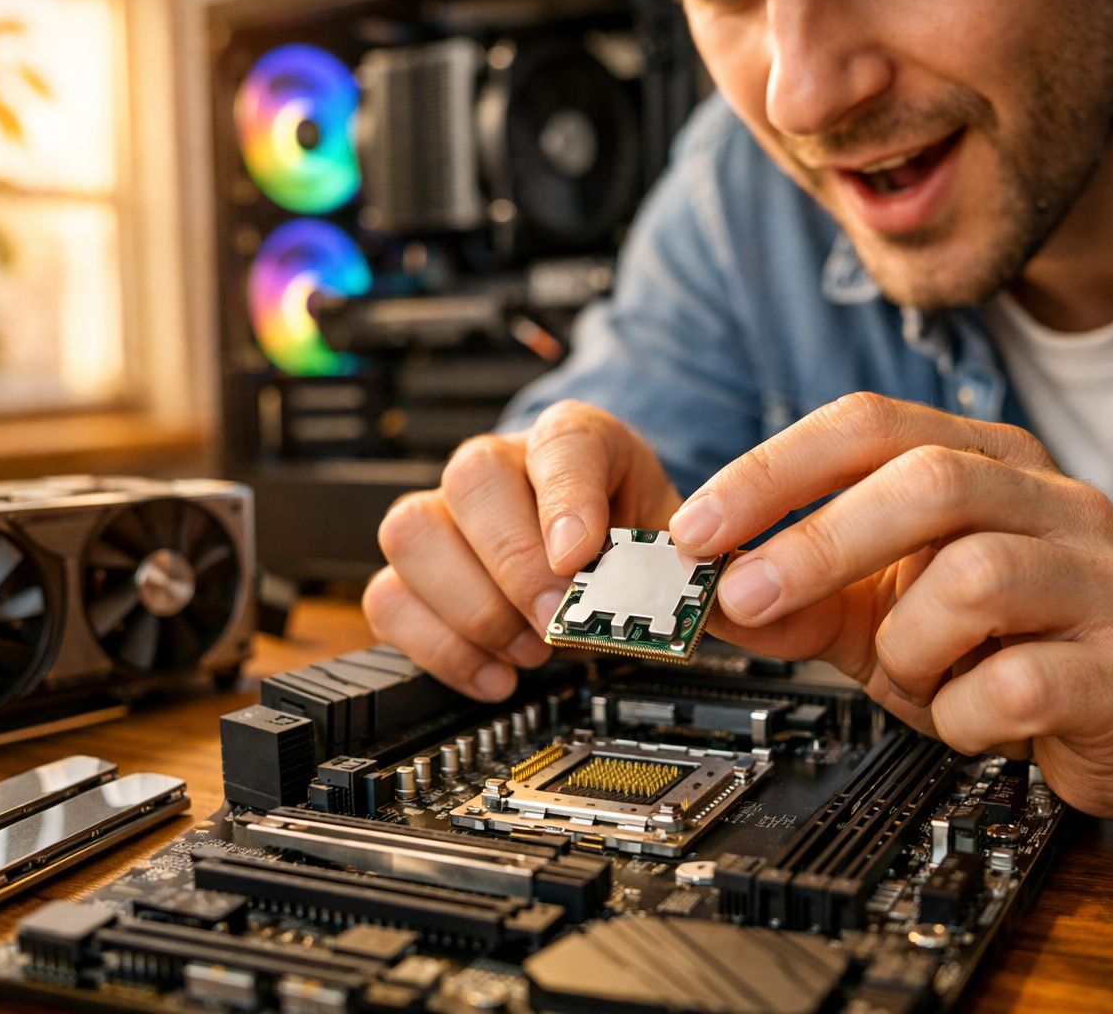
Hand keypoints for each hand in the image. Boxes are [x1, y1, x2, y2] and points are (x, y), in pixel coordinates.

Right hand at [364, 401, 680, 701]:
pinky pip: (389, 599)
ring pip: (412, 531)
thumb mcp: (681, 538)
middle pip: (472, 476)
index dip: (566, 498)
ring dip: (471, 605)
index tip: (582, 555)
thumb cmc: (630, 533)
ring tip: (529, 648)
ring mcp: (449, 513)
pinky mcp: (416, 570)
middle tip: (558, 621)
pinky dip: (439, 647)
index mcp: (575, 440)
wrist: (598, 545)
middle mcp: (503, 466)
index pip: (561, 443)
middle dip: (516, 563)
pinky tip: (496, 672)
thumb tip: (723, 600)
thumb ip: (703, 565)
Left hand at [668, 392, 1112, 819]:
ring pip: (975, 578)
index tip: (695, 526)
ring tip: (913, 677)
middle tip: (745, 596)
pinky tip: (969, 719)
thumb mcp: (891, 612)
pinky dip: (962, 714)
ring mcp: (1100, 580)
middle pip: (928, 482)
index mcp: (986, 463)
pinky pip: (1018, 684)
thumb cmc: (1016, 644)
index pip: (869, 425)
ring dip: (908, 646)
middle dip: (818, 541)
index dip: (771, 470)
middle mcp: (1050, 503)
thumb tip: (703, 594)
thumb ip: (803, 597)